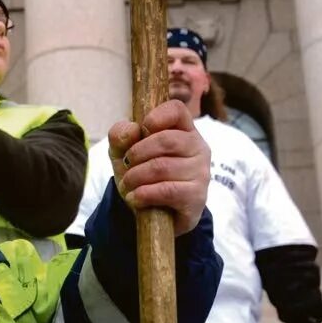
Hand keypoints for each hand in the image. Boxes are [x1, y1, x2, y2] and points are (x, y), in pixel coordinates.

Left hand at [107, 100, 209, 235]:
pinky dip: (144, 194)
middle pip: (166, 140)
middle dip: (137, 153)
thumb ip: (120, 135)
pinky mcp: (197, 196)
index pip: (176, 109)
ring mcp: (201, 172)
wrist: (153, 213)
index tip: (141, 130)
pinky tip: (135, 197)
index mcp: (183, 129)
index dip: (156, 116)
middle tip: (126, 165)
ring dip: (136, 176)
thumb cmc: (141, 173)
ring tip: (128, 183)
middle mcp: (198, 147)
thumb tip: (132, 130)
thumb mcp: (123, 151)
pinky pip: (167, 190)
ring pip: (163, 167)